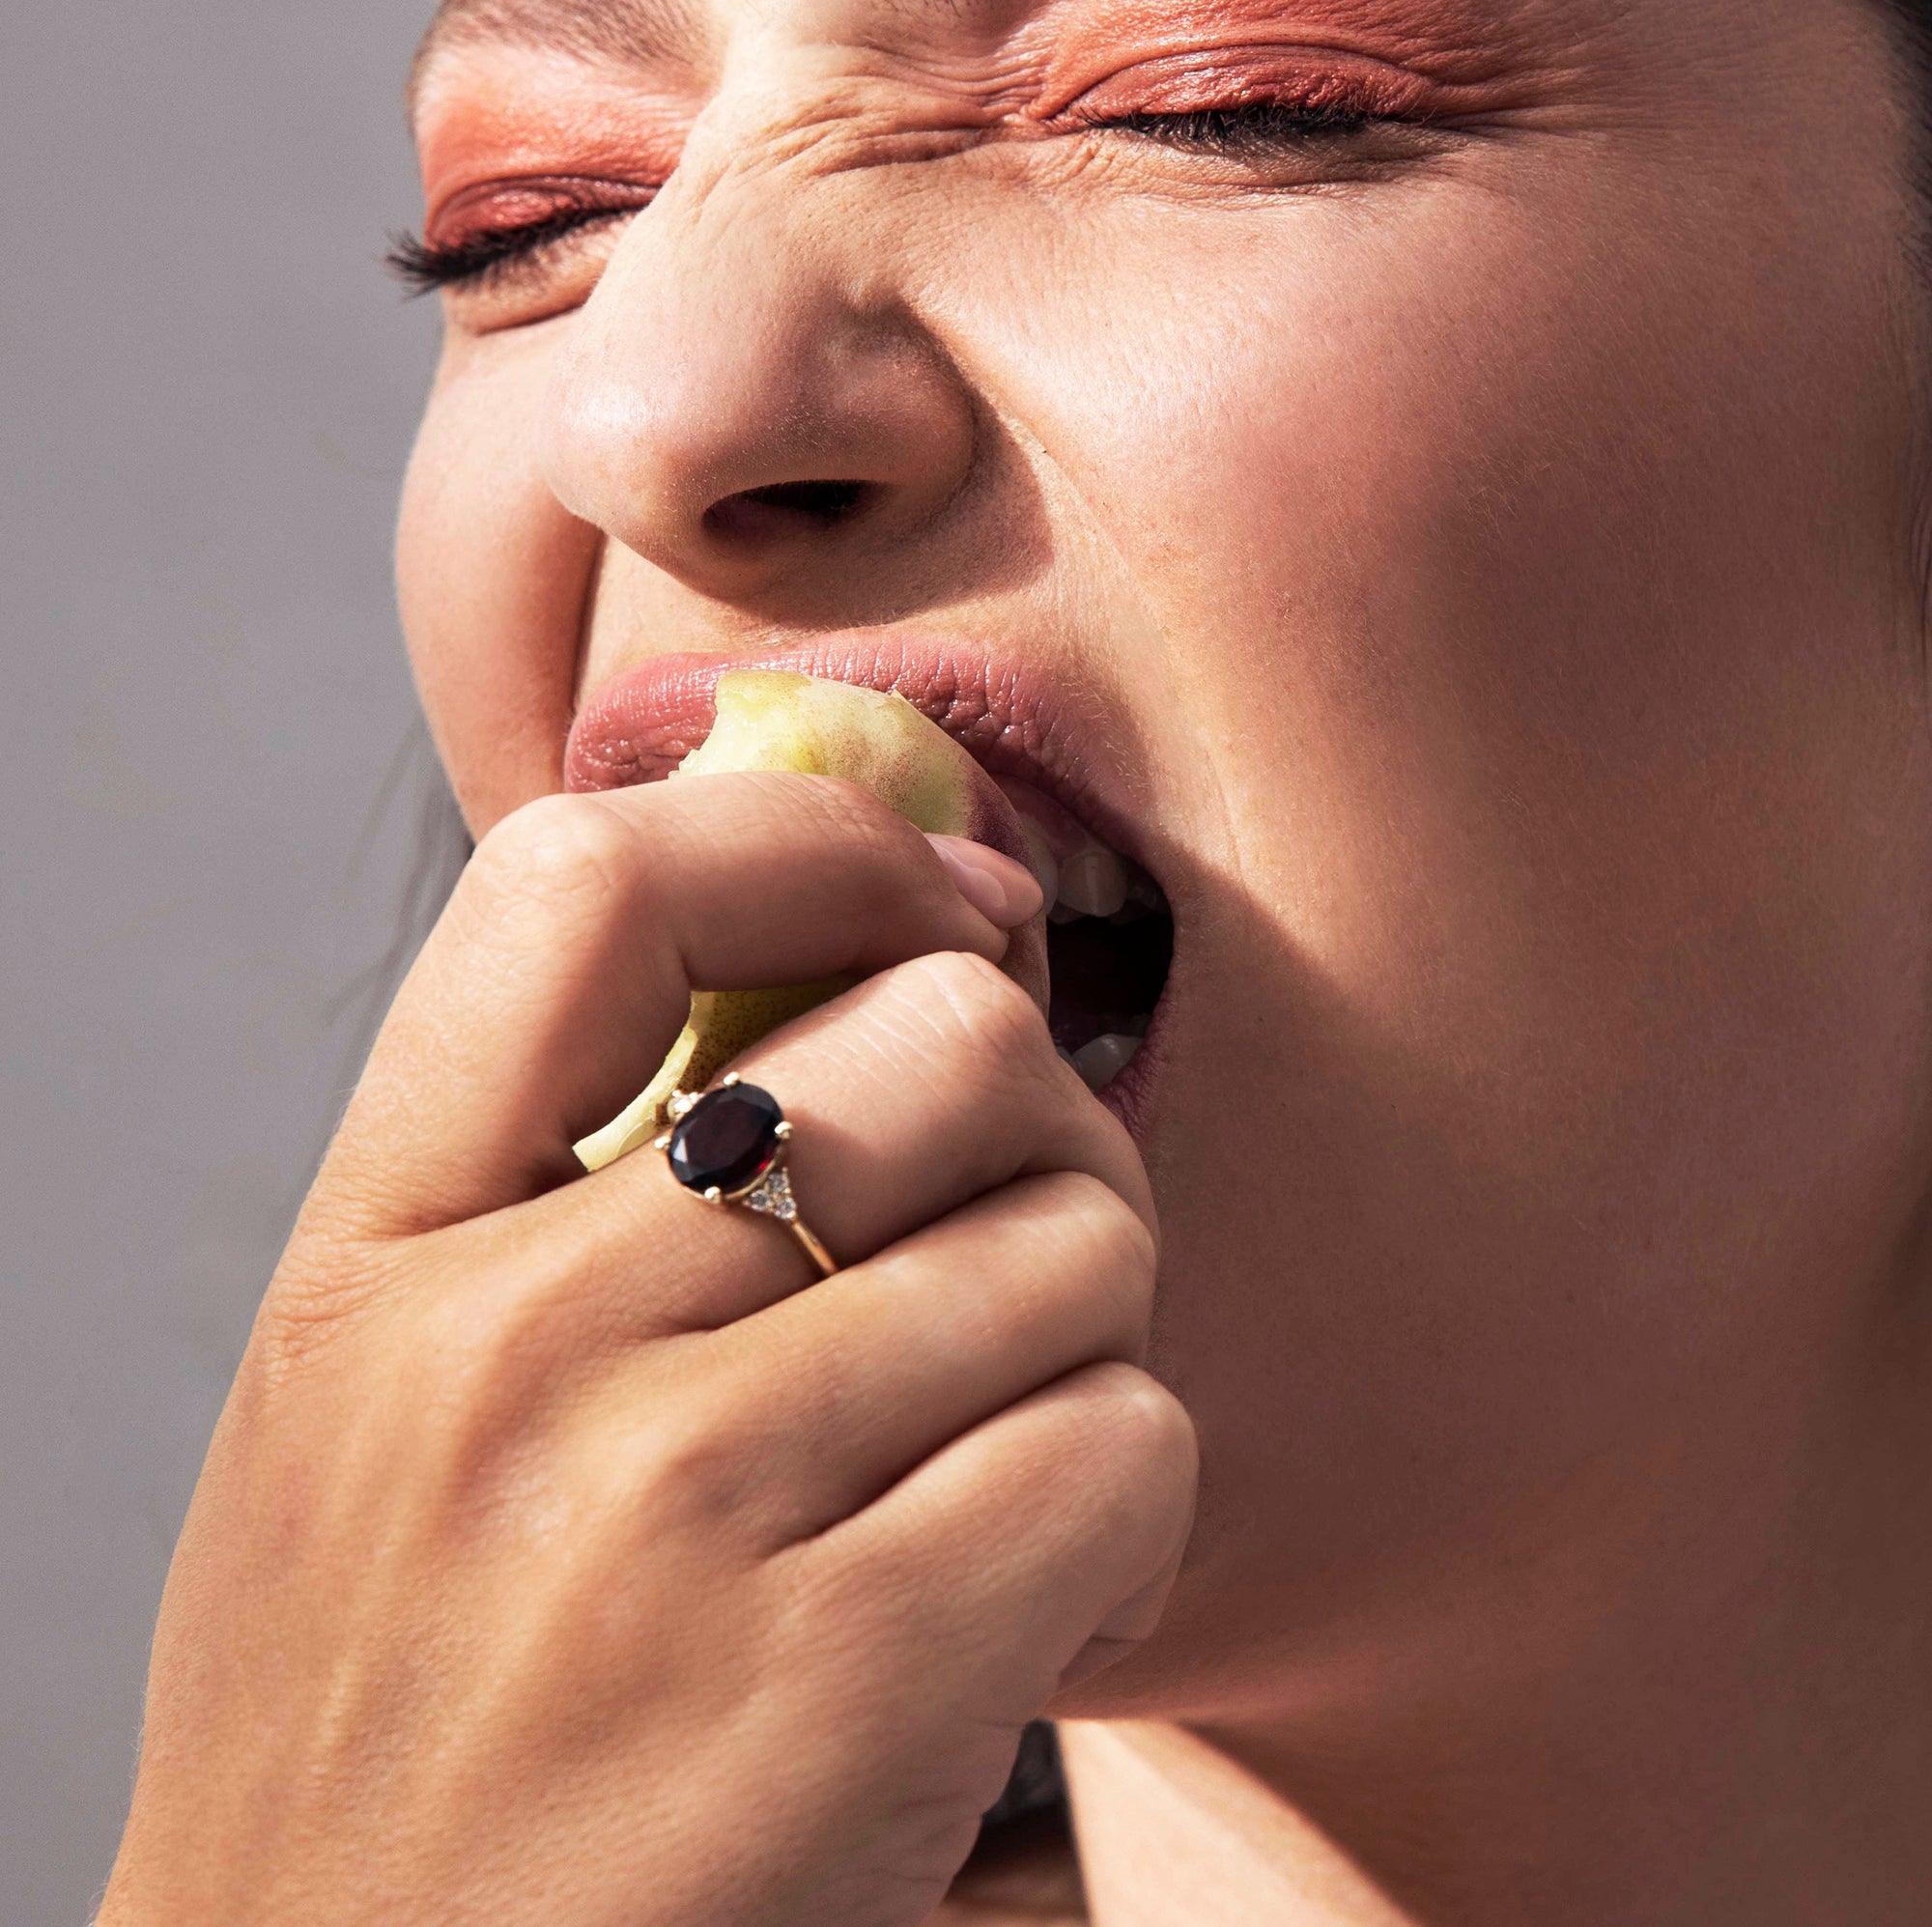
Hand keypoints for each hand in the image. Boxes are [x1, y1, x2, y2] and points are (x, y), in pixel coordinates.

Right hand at [100, 774, 1195, 1926]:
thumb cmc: (404, 1734)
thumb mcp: (380, 1422)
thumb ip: (564, 1187)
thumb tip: (880, 963)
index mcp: (377, 1260)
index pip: (594, 883)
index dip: (815, 839)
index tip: (935, 905)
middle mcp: (513, 1348)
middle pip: (941, 1042)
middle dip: (1037, 1125)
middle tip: (1009, 1250)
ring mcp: (672, 1505)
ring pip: (1076, 1242)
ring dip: (1089, 1342)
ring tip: (991, 1469)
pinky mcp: (846, 1676)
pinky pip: (1129, 1442)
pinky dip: (1129, 1516)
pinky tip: (1034, 1609)